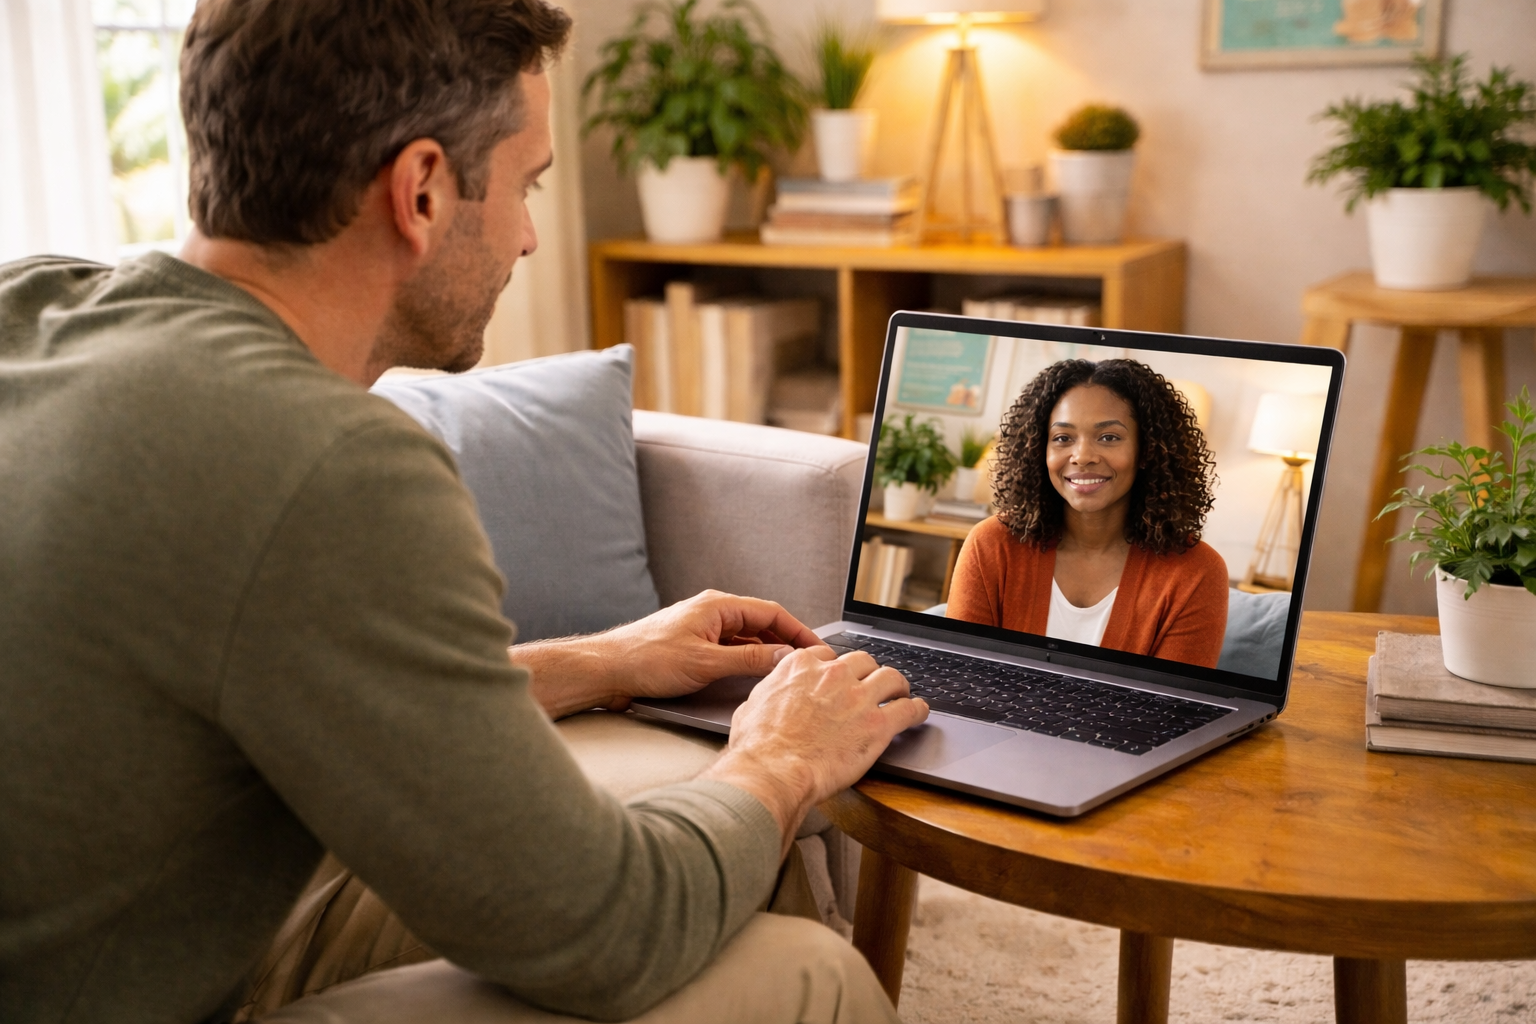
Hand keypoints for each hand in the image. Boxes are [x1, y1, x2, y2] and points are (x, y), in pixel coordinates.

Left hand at [598, 590, 825, 702]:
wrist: (608, 671)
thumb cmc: (647, 659)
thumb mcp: (706, 662)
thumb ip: (749, 658)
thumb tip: (785, 656)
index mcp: (718, 606)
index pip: (772, 613)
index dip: (799, 631)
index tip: (818, 649)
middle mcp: (712, 613)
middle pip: (761, 625)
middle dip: (787, 643)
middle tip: (809, 665)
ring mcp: (702, 630)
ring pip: (746, 639)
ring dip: (767, 654)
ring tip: (787, 674)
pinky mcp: (693, 647)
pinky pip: (730, 650)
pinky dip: (747, 661)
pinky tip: (755, 678)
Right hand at [702, 647, 928, 846]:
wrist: (773, 770)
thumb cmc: (758, 746)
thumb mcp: (752, 706)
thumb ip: (770, 692)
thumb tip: (770, 694)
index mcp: (802, 666)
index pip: (829, 656)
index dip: (838, 668)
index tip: (842, 678)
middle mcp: (833, 675)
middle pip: (864, 662)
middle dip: (869, 673)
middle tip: (873, 686)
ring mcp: (858, 697)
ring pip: (891, 677)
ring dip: (898, 686)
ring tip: (901, 694)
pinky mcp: (878, 724)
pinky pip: (909, 709)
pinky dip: (918, 709)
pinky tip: (920, 712)